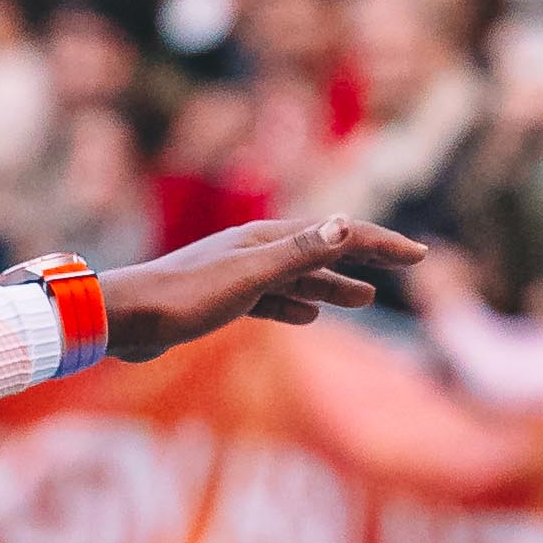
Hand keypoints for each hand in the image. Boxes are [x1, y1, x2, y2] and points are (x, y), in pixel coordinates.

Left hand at [95, 216, 423, 364]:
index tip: (419, 254)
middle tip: (404, 264)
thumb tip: (348, 223)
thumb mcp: (249, 276)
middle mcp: (254, 249)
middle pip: (322, 250)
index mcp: (265, 239)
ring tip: (367, 298)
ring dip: (334, 284)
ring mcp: (236, 274)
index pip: (337, 234)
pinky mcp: (219, 301)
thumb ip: (299, 253)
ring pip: (299, 277)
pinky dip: (297, 305)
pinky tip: (308, 316)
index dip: (380, 243)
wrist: (123, 319)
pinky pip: (272, 299)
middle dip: (364, 257)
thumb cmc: (183, 298)